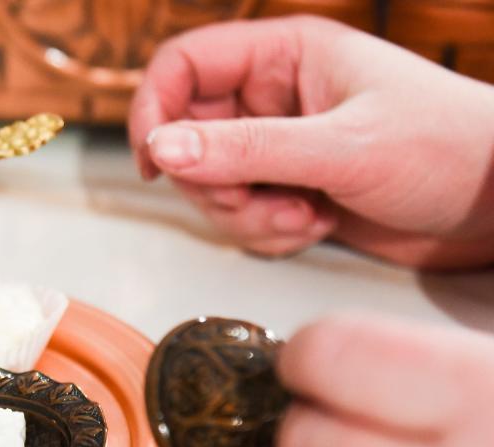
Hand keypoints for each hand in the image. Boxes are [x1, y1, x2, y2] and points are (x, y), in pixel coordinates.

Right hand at [128, 16, 493, 268]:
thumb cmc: (448, 146)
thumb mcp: (342, 146)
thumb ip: (246, 149)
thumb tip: (163, 148)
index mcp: (284, 57)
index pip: (184, 66)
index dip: (155, 109)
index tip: (154, 160)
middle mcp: (272, 99)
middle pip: (187, 138)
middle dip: (214, 184)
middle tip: (257, 199)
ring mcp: (278, 147)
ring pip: (211, 186)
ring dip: (245, 216)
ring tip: (303, 215)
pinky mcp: (288, 189)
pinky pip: (241, 217)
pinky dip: (267, 233)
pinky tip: (316, 225)